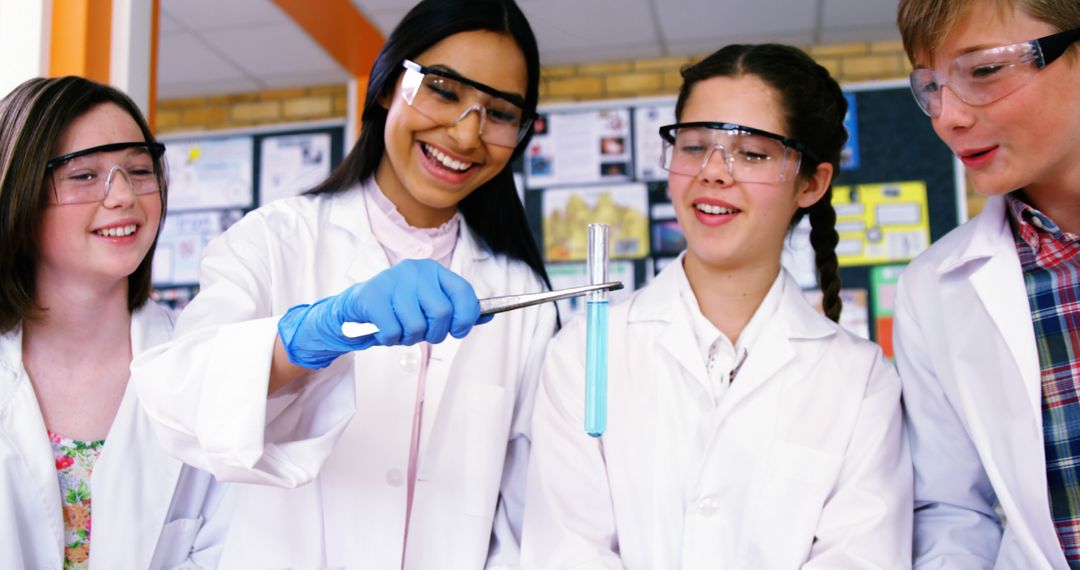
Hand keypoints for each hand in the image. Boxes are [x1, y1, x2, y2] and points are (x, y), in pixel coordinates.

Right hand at [276, 259, 491, 368]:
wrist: (356, 308)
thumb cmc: (398, 308)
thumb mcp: (428, 305)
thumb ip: (457, 309)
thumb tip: (489, 316)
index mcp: (434, 271)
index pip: (463, 293)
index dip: (466, 317)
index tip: (459, 330)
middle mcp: (415, 271)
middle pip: (442, 314)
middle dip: (435, 333)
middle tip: (422, 333)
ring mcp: (393, 281)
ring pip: (417, 326)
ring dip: (410, 338)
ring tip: (401, 331)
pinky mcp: (372, 297)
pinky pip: (393, 331)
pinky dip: (391, 339)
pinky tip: (385, 330)